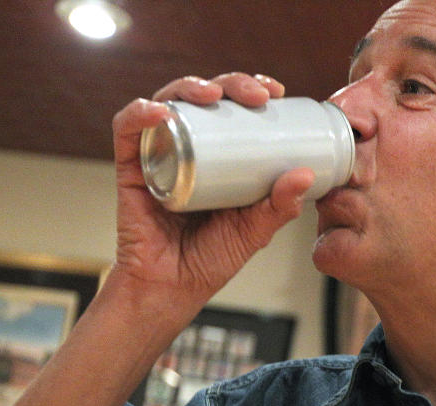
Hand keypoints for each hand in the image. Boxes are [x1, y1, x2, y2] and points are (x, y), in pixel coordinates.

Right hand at [109, 73, 316, 315]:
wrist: (172, 290)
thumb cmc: (210, 260)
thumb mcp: (254, 231)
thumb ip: (279, 207)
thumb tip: (307, 173)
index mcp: (219, 156)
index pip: (234, 109)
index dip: (252, 90)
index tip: (276, 92)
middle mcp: (187, 147)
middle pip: (205, 98)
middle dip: (231, 84)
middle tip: (257, 94)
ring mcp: (158, 154)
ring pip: (169, 102)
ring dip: (190, 88)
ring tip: (215, 96)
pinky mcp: (130, 168)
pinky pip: (127, 131)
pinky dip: (140, 114)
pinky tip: (159, 112)